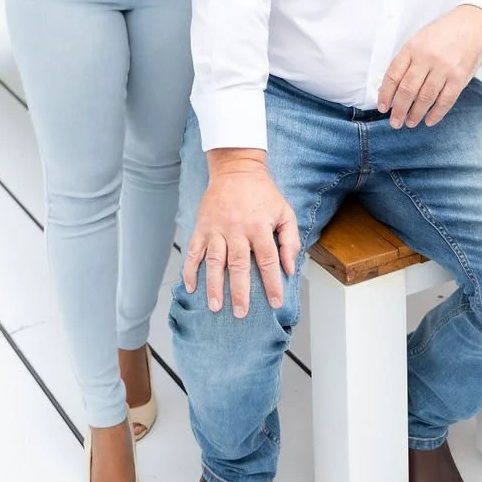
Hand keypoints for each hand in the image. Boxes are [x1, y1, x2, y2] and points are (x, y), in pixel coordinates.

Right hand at [182, 150, 300, 317]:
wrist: (236, 168)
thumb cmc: (263, 193)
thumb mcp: (285, 211)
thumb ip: (290, 240)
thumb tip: (289, 268)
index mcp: (260, 227)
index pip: (268, 260)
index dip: (272, 283)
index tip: (275, 303)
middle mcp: (237, 229)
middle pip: (238, 265)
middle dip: (239, 292)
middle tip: (241, 313)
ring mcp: (217, 228)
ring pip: (214, 261)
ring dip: (213, 286)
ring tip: (215, 306)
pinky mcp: (202, 226)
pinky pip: (194, 251)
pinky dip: (190, 269)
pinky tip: (190, 287)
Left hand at [378, 5, 481, 129]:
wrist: (471, 26)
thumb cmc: (442, 35)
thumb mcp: (418, 40)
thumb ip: (405, 61)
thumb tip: (389, 87)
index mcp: (412, 48)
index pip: (393, 75)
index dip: (385, 94)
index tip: (383, 107)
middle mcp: (427, 58)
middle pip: (407, 89)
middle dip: (399, 110)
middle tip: (395, 122)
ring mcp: (444, 68)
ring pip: (425, 98)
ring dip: (415, 114)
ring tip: (410, 123)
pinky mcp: (459, 78)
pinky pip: (445, 100)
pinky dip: (436, 113)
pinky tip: (429, 120)